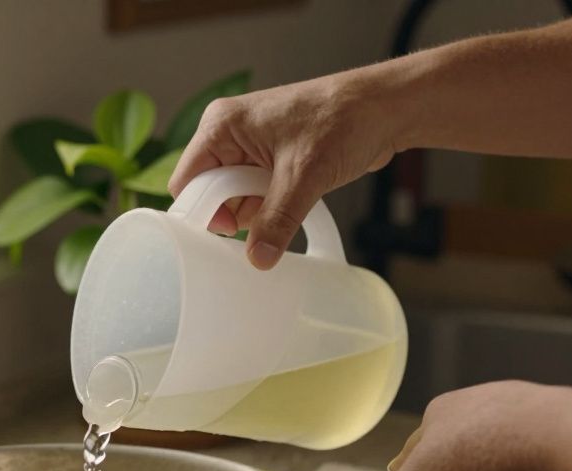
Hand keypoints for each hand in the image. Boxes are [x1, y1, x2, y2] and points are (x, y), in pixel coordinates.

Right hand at [167, 69, 402, 269]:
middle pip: (209, 192)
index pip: (187, 179)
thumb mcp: (304, 176)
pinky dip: (269, 209)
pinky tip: (289, 208)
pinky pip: (255, 195)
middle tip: (260, 225)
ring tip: (283, 208)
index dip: (201, 210)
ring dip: (254, 213)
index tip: (226, 232)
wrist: (383, 110)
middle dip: (233, 213)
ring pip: (233, 197)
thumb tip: (258, 258)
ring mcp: (250, 148)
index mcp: (222, 126)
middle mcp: (230, 135)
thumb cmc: (343, 119)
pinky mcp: (269, 161)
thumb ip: (277, 220)